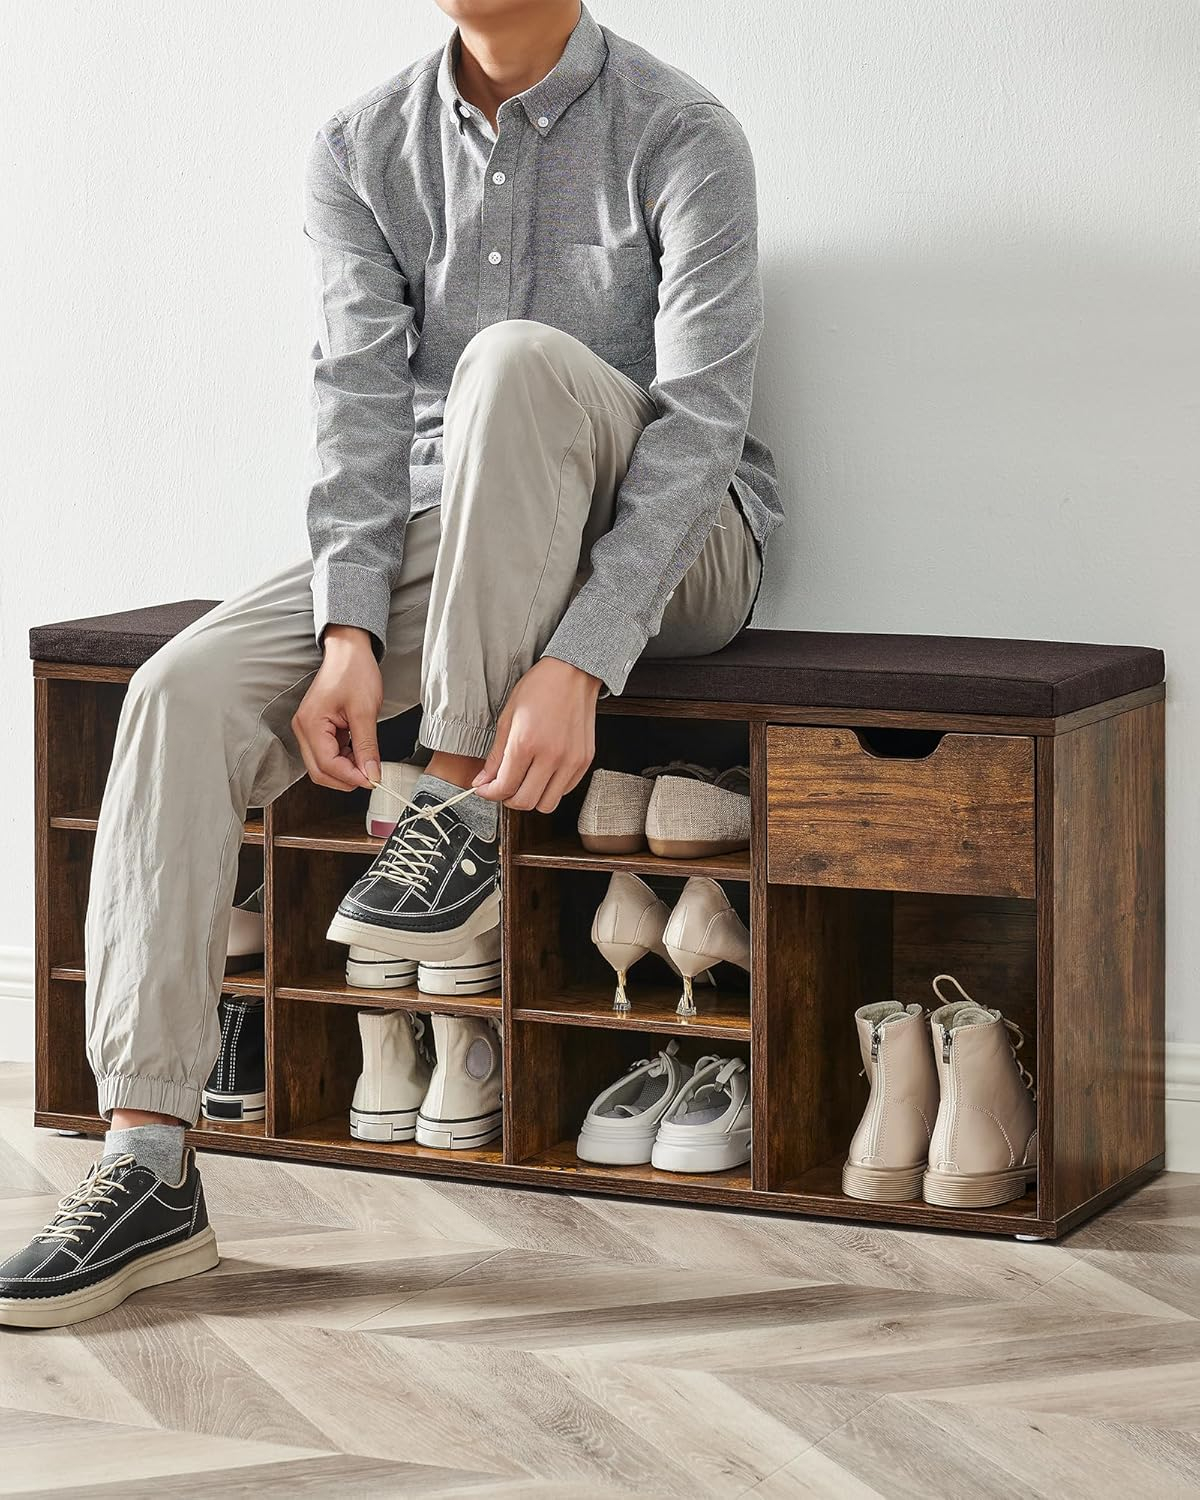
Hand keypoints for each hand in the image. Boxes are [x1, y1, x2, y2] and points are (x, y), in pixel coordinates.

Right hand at [292, 625, 382, 790]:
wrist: (349, 649)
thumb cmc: (354, 670)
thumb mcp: (365, 711)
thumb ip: (367, 747)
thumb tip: (371, 774)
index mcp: (310, 724)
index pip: (327, 765)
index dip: (351, 777)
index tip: (373, 779)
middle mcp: (303, 729)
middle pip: (320, 771)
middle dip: (346, 778)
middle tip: (371, 776)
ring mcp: (308, 729)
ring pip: (323, 765)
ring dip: (345, 769)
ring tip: (368, 759)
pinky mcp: (317, 728)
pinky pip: (327, 753)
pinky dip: (344, 758)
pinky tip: (359, 751)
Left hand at [473, 658, 600, 811]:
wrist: (573, 672)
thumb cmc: (539, 688)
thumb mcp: (507, 717)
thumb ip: (495, 756)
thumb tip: (483, 782)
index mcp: (526, 743)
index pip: (504, 787)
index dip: (489, 793)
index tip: (485, 789)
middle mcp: (551, 756)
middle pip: (525, 802)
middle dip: (508, 799)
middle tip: (502, 787)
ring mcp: (571, 761)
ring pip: (547, 804)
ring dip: (531, 798)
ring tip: (524, 782)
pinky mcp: (584, 761)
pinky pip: (565, 790)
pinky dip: (550, 789)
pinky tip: (542, 773)